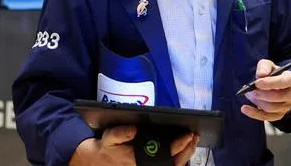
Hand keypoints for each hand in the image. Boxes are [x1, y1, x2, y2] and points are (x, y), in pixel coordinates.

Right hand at [70, 126, 196, 165]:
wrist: (96, 162)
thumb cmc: (105, 149)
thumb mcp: (109, 138)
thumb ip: (120, 133)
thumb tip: (134, 129)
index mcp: (140, 160)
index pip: (166, 154)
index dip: (179, 146)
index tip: (187, 135)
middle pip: (174, 163)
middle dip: (187, 150)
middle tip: (194, 136)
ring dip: (185, 154)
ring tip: (193, 141)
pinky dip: (179, 159)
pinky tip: (184, 150)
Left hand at [240, 59, 290, 121]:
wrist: (278, 88)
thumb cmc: (273, 75)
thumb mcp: (269, 66)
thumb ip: (264, 66)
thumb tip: (261, 74)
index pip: (283, 82)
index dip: (270, 83)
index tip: (257, 82)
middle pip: (277, 97)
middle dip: (261, 94)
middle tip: (250, 90)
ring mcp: (286, 107)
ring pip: (270, 108)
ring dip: (256, 101)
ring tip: (249, 94)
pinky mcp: (278, 115)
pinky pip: (266, 117)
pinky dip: (254, 113)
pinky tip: (244, 108)